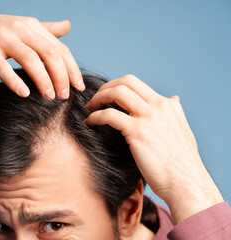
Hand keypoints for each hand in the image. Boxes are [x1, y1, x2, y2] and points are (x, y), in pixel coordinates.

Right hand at [0, 10, 83, 98]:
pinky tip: (23, 94)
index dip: (72, 69)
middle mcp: (20, 28)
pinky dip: (14, 80)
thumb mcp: (21, 27)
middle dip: (62, 77)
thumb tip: (68, 25)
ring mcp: (1, 37)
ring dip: (43, 80)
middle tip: (65, 96)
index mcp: (31, 26)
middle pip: (50, 53)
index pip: (59, 48)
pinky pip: (1, 66)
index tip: (80, 88)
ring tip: (50, 98)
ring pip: (30, 59)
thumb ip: (46, 29)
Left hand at [83, 74, 223, 223]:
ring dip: (98, 98)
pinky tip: (89, 123)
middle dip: (106, 87)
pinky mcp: (138, 131)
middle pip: (126, 82)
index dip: (117, 87)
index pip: (137, 84)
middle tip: (95, 100)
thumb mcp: (182, 130)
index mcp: (167, 105)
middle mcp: (159, 106)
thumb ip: (173, 113)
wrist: (186, 183)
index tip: (106, 97)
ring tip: (89, 109)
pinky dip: (95, 117)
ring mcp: (148, 117)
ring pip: (117, 93)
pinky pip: (109, 115)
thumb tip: (174, 98)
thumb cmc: (181, 164)